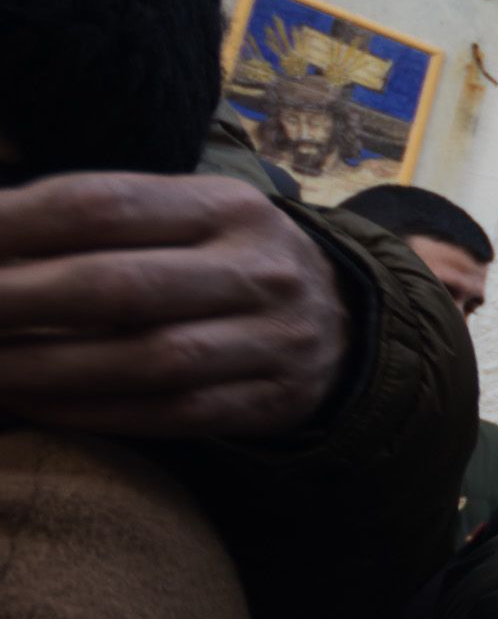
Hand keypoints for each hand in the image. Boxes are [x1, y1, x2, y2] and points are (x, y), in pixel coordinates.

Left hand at [0, 175, 346, 439]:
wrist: (342, 324)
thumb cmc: (223, 262)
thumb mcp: (185, 215)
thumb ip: (97, 219)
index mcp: (225, 205)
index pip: (103, 205)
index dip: (12, 224)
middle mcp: (258, 268)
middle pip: (120, 287)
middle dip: (14, 302)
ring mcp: (272, 339)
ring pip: (147, 360)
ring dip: (43, 368)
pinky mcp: (270, 401)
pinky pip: (169, 413)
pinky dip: (88, 412)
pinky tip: (28, 403)